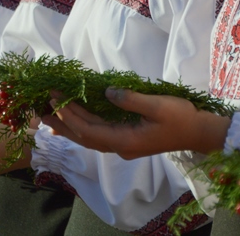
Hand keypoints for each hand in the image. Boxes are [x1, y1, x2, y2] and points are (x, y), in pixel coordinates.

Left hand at [46, 88, 229, 158]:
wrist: (199, 132)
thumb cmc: (181, 117)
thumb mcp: (158, 105)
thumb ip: (130, 100)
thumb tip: (106, 92)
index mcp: (125, 141)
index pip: (88, 129)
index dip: (69, 113)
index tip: (55, 96)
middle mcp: (120, 147)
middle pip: (83, 137)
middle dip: (61, 122)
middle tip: (40, 107)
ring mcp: (123, 145)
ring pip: (88, 138)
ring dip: (68, 125)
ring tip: (48, 115)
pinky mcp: (127, 139)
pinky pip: (97, 135)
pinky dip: (82, 126)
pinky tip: (73, 120)